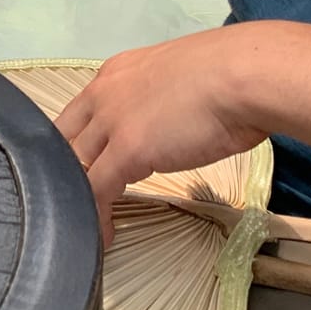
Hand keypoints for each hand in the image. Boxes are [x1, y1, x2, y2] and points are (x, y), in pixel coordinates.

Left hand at [52, 22, 279, 243]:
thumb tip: (168, 120)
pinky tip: (105, 235)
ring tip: (88, 226)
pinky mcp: (127, 149)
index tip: (86, 170)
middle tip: (80, 202)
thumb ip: (160, 99)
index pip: (78, 114)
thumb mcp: (178, 80)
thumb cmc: (229, 75)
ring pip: (76, 167)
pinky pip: (97, 189)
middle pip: (67, 141)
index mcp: (116, 74)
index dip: (77, 145)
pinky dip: (97, 215)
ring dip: (81, 198)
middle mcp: (104, 94)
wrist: (243, 75)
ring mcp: (112, 121)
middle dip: (70, 174)